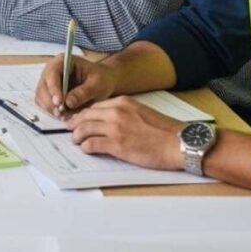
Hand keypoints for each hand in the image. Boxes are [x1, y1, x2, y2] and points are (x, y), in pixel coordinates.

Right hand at [35, 54, 116, 115]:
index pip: (52, 73)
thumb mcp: (98, 85)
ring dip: (50, 108)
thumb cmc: (102, 79)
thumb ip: (83, 92)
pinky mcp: (50, 93)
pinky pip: (44, 103)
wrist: (104, 83)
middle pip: (43, 86)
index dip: (53, 88)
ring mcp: (49, 82)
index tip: (59, 103)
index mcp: (63, 62)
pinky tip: (63, 115)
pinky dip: (51, 111)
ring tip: (64, 115)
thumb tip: (68, 103)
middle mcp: (52, 70)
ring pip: (41, 96)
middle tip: (62, 113)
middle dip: (50, 101)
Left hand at [68, 97, 183, 170]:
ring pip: (85, 128)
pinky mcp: (117, 144)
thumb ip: (125, 113)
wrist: (179, 143)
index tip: (79, 119)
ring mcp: (115, 128)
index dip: (84, 114)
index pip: (95, 106)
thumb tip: (110, 120)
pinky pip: (92, 143)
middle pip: (86, 115)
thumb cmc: (165, 131)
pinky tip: (86, 148)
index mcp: (123, 102)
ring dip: (77, 135)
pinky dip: (86, 146)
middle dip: (76, 123)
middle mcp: (116, 112)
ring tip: (75, 140)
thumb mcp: (142, 112)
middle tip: (70, 129)